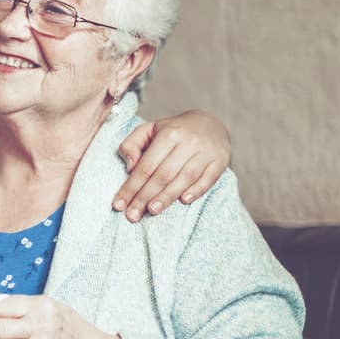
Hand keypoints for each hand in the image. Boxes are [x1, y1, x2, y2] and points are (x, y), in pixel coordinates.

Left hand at [113, 109, 230, 221]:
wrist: (211, 123)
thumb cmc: (174, 131)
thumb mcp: (150, 129)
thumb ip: (132, 144)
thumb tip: (130, 167)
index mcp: (169, 134)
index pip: (146, 165)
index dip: (131, 186)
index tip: (119, 204)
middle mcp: (188, 142)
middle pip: (164, 174)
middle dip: (145, 196)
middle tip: (132, 215)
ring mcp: (206, 152)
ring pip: (185, 178)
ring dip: (168, 196)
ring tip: (152, 211)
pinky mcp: (220, 160)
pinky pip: (208, 178)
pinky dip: (196, 190)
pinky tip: (184, 201)